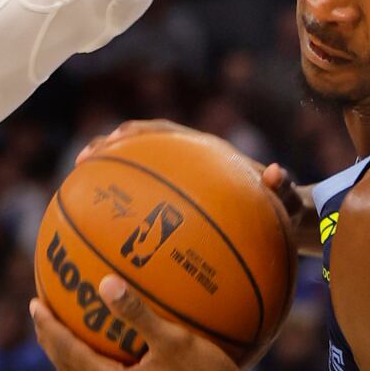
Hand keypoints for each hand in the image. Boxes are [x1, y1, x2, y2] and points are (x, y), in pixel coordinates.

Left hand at [30, 275, 237, 370]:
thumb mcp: (173, 340)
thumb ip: (137, 313)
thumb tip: (106, 283)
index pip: (69, 353)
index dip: (49, 328)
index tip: (35, 303)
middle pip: (69, 369)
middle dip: (51, 342)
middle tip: (42, 315)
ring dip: (70, 356)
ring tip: (65, 333)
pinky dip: (95, 364)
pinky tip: (109, 350)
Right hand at [77, 120, 320, 256]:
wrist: (289, 221)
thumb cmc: (288, 209)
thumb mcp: (289, 200)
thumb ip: (283, 187)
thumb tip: (275, 173)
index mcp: (209, 155)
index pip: (166, 132)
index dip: (138, 133)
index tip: (111, 140)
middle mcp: (192, 165)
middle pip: (141, 147)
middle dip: (109, 150)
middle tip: (83, 163)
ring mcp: (184, 185)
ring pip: (140, 175)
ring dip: (111, 178)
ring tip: (80, 192)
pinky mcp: (182, 207)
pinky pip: (150, 206)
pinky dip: (130, 213)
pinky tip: (109, 238)